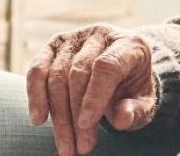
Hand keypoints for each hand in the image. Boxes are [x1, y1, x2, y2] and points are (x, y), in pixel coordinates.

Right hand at [25, 24, 156, 155]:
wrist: (122, 74)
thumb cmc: (133, 91)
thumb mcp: (144, 103)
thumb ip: (136, 110)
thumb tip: (121, 117)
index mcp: (128, 44)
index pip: (106, 66)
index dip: (94, 96)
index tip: (86, 125)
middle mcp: (99, 34)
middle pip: (78, 73)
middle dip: (75, 114)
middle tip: (79, 148)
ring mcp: (74, 38)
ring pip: (56, 75)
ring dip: (57, 115)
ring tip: (65, 145)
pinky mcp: (53, 46)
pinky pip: (37, 69)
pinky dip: (35, 95)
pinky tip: (39, 119)